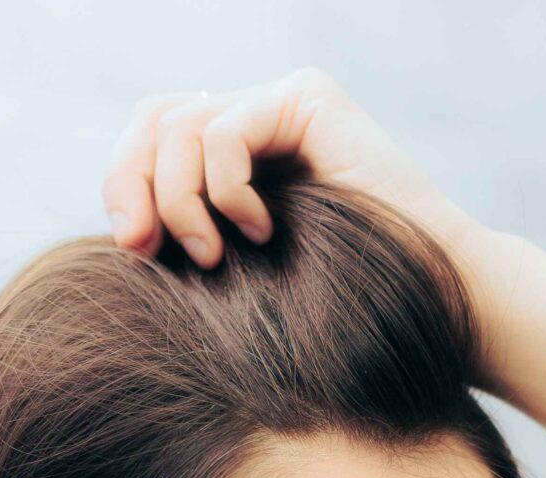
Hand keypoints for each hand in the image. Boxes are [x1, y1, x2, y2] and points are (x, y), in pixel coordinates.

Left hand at [100, 70, 480, 270]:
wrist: (425, 305)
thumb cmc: (338, 309)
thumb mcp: (236, 274)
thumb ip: (184, 239)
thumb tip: (121, 231)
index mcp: (237, 157)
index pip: (150, 139)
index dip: (123, 184)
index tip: (132, 250)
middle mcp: (257, 119)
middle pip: (153, 119)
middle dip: (131, 182)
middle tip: (141, 246)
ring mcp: (282, 104)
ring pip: (180, 124)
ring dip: (178, 199)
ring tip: (213, 256)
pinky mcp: (307, 100)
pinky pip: (225, 129)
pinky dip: (224, 188)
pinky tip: (259, 232)